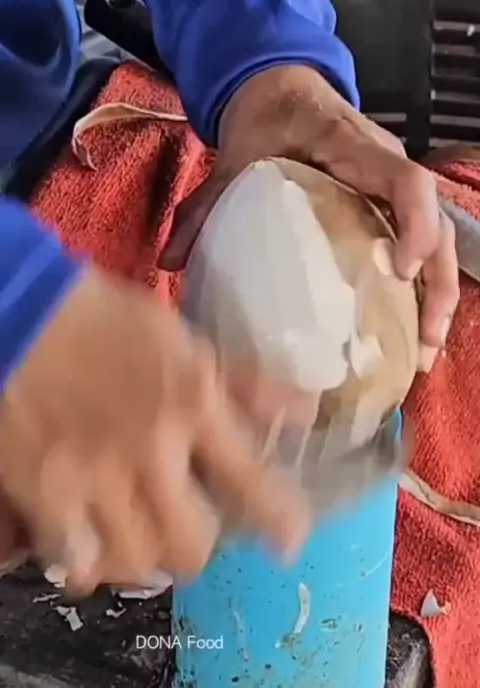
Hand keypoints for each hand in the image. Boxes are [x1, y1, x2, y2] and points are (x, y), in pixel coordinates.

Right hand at [0, 266, 312, 593]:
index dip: (279, 520)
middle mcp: (150, 450)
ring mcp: (93, 478)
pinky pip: (75, 560)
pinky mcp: (44, 493)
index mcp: (191, 403)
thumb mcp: (182, 338)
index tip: (288, 541)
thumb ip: (241, 381)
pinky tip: (89, 544)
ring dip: (144, 556)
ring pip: (134, 562)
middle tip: (191, 530)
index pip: (251, 479)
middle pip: (190, 545)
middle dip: (198, 546)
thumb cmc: (105, 319)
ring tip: (139, 537)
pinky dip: (88, 561)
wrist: (22, 312)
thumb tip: (302, 410)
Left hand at [162, 65, 459, 370]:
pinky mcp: (386, 201)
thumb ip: (204, 205)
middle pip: (437, 221)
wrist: (279, 86)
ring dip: (436, 293)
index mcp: (352, 147)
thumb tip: (170, 261)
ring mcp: (390, 184)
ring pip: (438, 236)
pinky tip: (407, 327)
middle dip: (437, 282)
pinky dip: (420, 283)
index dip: (415, 225)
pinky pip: (419, 239)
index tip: (401, 271)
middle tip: (423, 343)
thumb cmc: (264, 118)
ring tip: (423, 352)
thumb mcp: (233, 157)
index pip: (405, 180)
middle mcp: (385, 166)